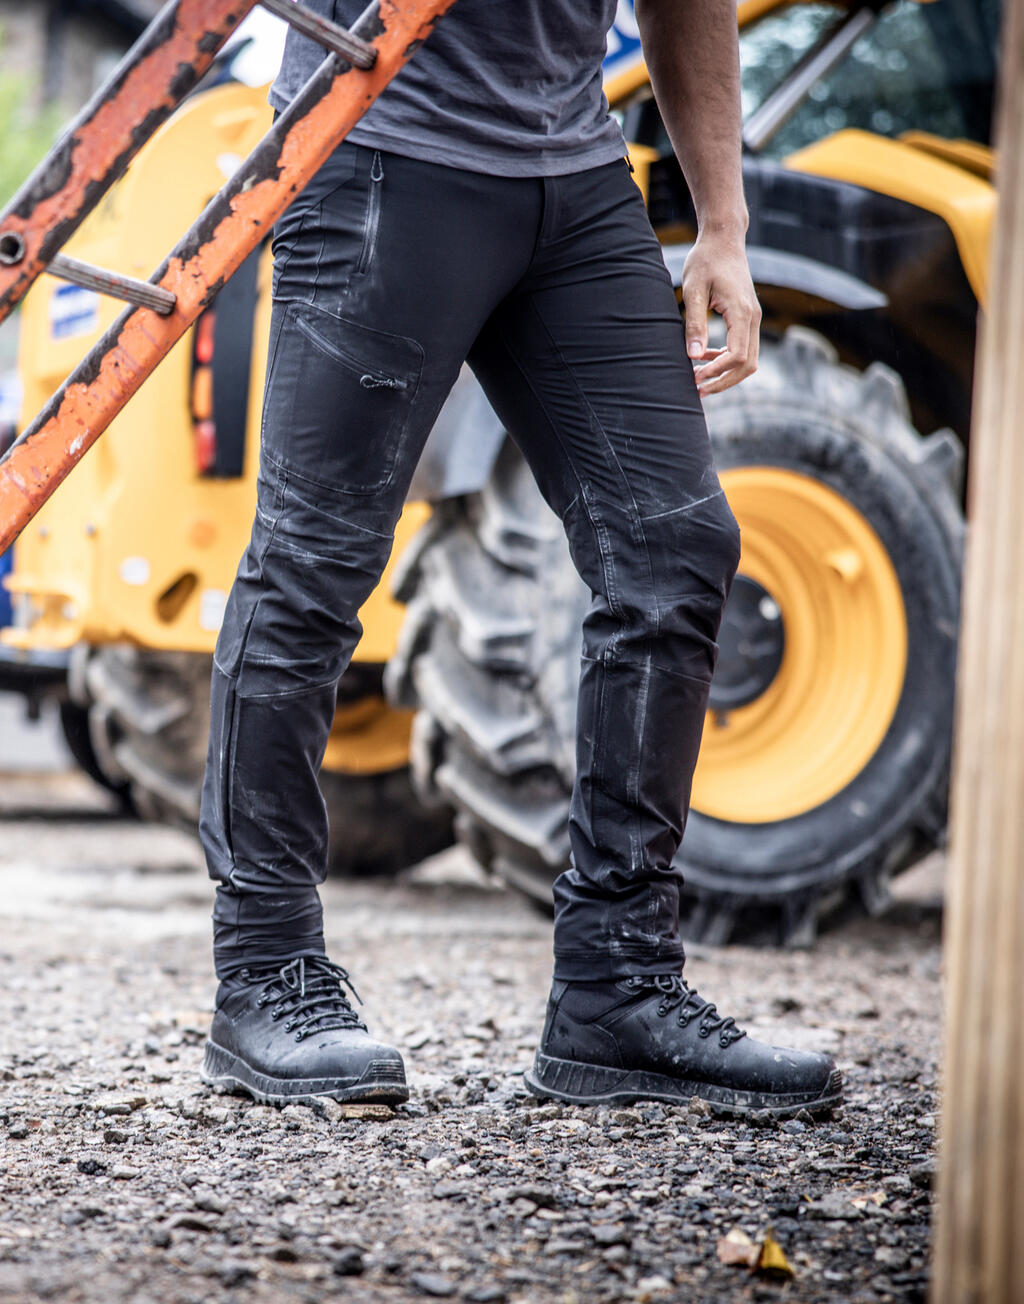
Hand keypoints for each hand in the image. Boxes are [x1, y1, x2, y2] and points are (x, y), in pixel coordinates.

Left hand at [681, 230, 760, 397]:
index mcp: (742, 312)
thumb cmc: (705, 260)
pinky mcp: (748, 317)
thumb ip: (694, 323)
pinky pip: (745, 348)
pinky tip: (705, 359)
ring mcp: (754, 318)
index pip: (737, 355)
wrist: (723, 239)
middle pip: (748, 365)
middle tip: (696, 389)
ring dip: (726, 374)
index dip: (717, 372)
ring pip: (749, 360)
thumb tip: (693, 356)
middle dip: (723, 381)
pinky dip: (728, 360)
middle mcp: (753, 318)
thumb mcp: (693, 290)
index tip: (695, 377)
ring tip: (698, 380)